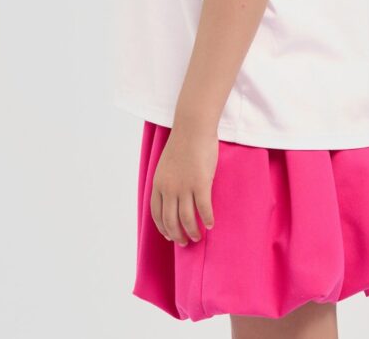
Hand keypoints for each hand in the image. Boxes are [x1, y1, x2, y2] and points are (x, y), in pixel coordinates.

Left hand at [150, 123, 217, 245]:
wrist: (193, 127)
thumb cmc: (183, 143)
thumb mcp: (167, 164)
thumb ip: (167, 181)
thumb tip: (174, 197)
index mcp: (158, 183)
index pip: (156, 214)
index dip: (163, 227)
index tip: (169, 235)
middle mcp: (168, 188)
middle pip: (170, 220)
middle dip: (177, 235)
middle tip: (185, 242)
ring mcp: (184, 187)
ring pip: (187, 219)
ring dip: (193, 231)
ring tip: (198, 237)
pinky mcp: (200, 183)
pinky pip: (204, 209)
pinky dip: (207, 220)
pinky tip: (211, 225)